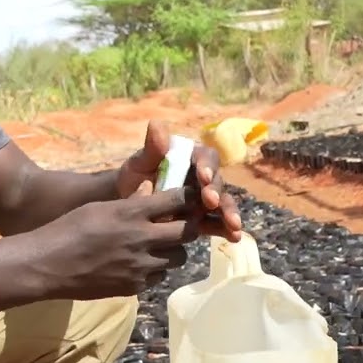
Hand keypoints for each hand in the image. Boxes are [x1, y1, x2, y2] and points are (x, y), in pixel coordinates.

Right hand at [38, 186, 203, 298]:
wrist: (49, 265)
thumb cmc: (69, 229)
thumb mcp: (99, 207)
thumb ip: (130, 204)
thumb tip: (152, 195)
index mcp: (131, 213)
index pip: (177, 200)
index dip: (189, 198)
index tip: (191, 199)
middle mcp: (142, 239)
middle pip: (187, 233)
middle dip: (187, 228)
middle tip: (179, 226)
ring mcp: (140, 266)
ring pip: (178, 258)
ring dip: (172, 251)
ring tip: (158, 247)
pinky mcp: (135, 287)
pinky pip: (159, 277)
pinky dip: (155, 270)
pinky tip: (139, 265)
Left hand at [115, 119, 242, 241]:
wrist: (128, 202)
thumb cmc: (135, 176)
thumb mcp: (140, 162)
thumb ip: (151, 148)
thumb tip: (156, 124)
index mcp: (191, 157)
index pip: (205, 157)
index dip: (207, 166)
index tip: (203, 177)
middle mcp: (203, 176)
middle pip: (217, 182)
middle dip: (217, 192)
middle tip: (211, 203)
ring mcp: (205, 198)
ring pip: (222, 204)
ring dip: (229, 214)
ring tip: (234, 227)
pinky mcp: (203, 218)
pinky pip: (217, 223)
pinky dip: (226, 230)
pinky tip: (233, 238)